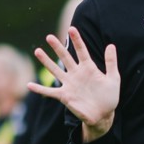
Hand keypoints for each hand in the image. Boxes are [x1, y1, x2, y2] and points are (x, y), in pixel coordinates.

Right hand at [28, 26, 119, 142]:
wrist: (104, 114)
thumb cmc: (109, 96)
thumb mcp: (113, 78)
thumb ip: (111, 62)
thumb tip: (111, 45)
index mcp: (89, 68)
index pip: (81, 51)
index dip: (77, 40)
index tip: (72, 28)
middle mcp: (77, 74)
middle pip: (65, 57)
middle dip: (58, 47)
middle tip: (49, 36)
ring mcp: (69, 84)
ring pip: (55, 70)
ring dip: (46, 61)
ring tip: (38, 50)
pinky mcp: (64, 96)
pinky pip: (49, 92)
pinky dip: (39, 89)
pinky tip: (29, 85)